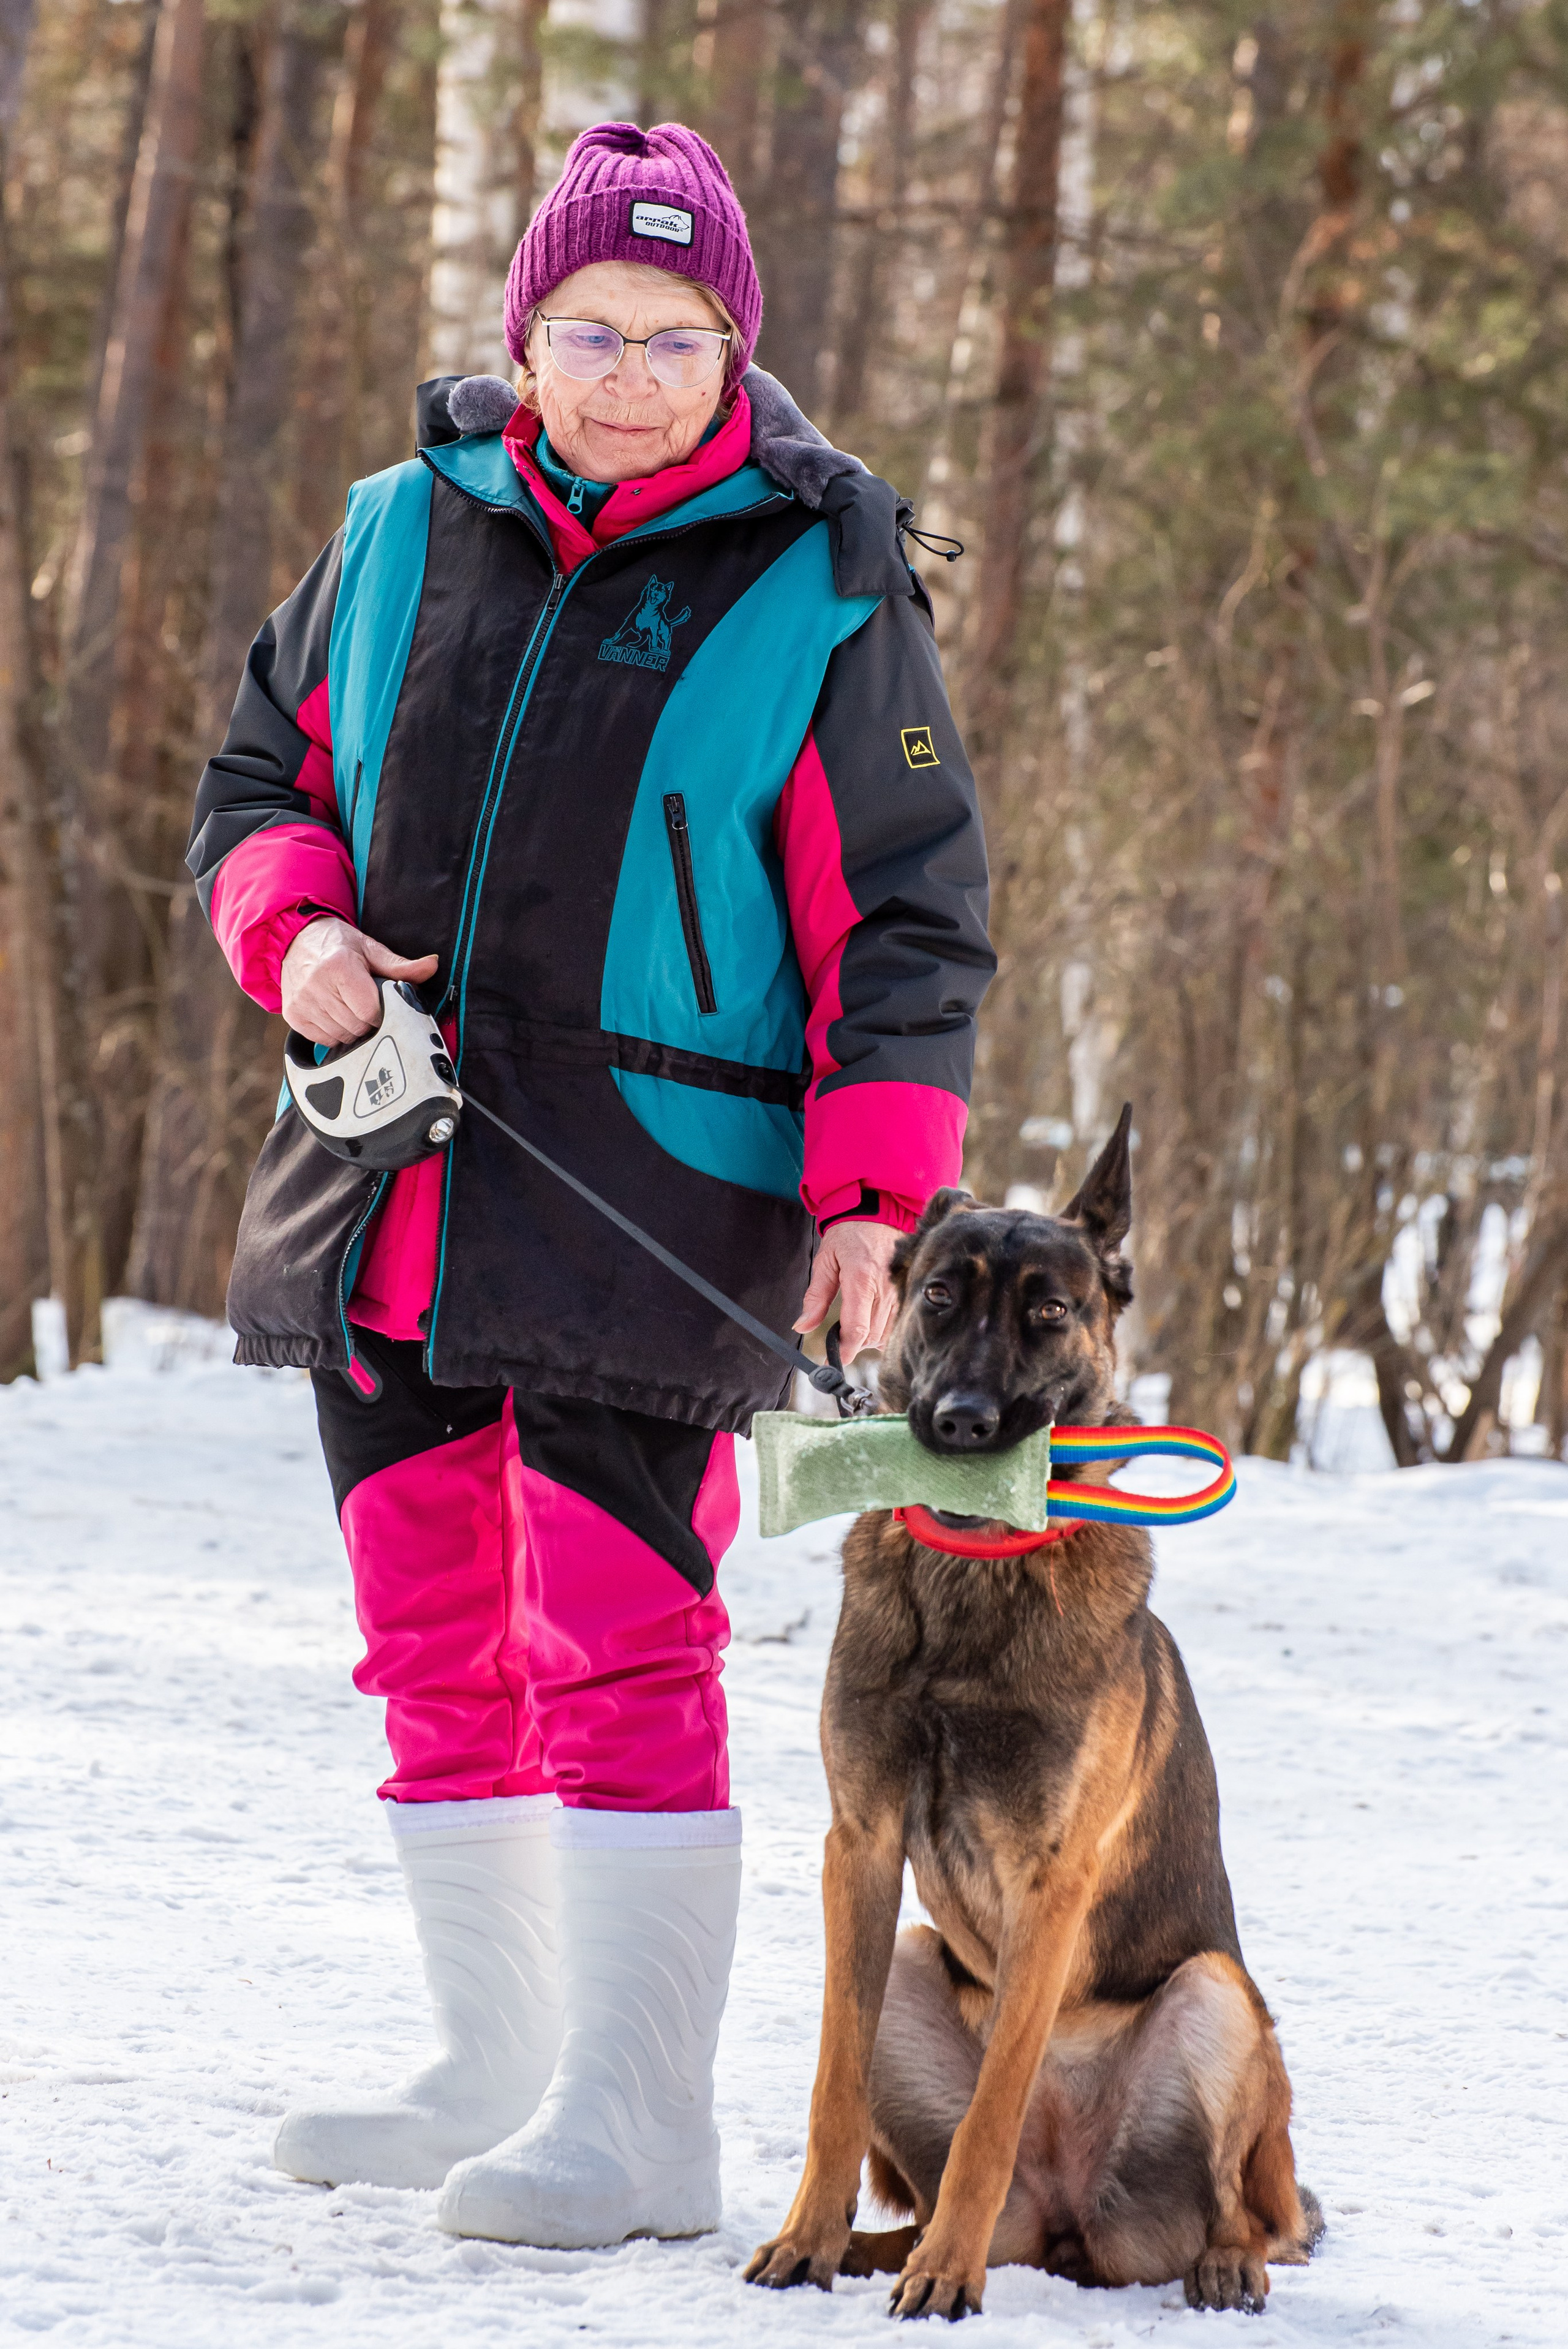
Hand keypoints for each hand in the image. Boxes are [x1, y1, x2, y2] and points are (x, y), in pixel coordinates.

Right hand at [280, 917, 438, 1046]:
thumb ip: (401, 966)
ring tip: (349, 1007)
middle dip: (367, 1021)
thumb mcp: (370, 949)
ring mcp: (302, 1003)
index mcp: (339, 967)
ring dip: (351, 1028)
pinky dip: (334, 1032)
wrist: (296, 940)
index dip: (381, 1012)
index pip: (369, 1011)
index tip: (381, 1004)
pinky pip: (324, 1039)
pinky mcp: (293, 1015)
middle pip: (356, 1026)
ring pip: (341, 1036)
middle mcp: (316, 986)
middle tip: (365, 1005)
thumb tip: (433, 965)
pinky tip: (335, 1014)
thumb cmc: (339, 945)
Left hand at [794, 1220, 898, 1360]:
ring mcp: (901, 1291)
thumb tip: (802, 1325)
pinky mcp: (910, 1290)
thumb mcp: (825, 1261)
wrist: (879, 1211)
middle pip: (871, 1337)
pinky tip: (873, 1320)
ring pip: (886, 1334)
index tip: (831, 1360)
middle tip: (838, 1336)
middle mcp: (885, 1289)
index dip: (845, 1350)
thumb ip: (815, 1297)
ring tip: (855, 1325)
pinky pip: (899, 1323)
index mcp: (861, 1280)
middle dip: (853, 1344)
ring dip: (868, 1338)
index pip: (857, 1329)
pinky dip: (884, 1330)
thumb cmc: (849, 1234)